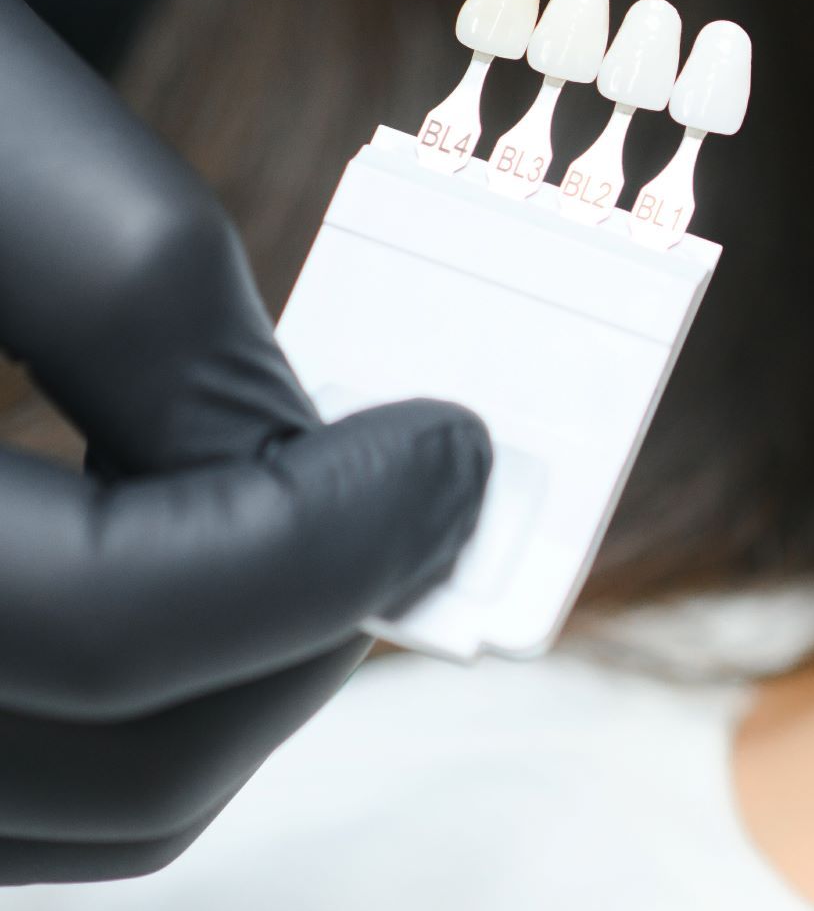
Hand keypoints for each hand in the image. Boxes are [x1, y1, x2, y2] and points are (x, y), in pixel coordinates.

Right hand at [0, 0, 489, 884]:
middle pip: (111, 774)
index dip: (328, 548)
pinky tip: (153, 575)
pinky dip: (100, 717)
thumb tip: (304, 459)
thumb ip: (144, 300)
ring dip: (219, 695)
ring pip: (52, 826)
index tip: (449, 457)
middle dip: (304, 638)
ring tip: (298, 539)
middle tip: (405, 504)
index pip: (119, 627)